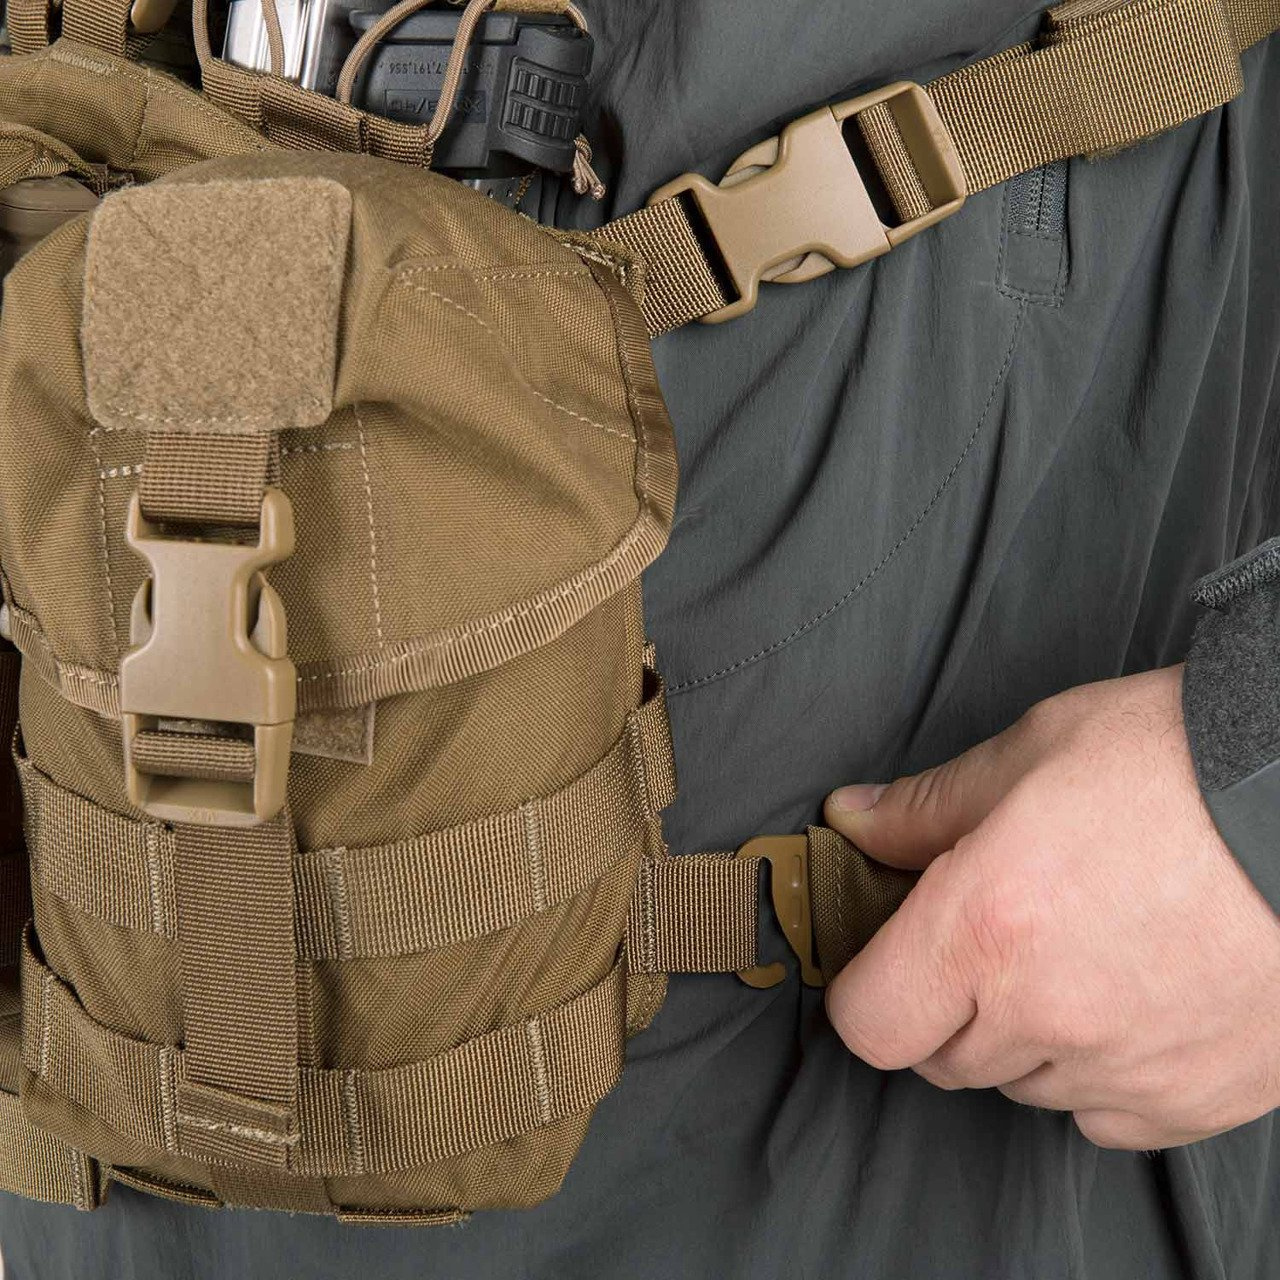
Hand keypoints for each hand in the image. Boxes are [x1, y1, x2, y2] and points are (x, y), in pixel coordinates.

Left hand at [822, 665, 1279, 1149]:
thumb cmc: (1180, 761)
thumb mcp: (1032, 750)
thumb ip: (926, 806)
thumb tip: (854, 822)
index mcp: (986, 926)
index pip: (870, 1023)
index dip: (866, 989)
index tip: (887, 958)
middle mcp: (1048, 1015)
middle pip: (942, 1058)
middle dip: (945, 1003)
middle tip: (991, 935)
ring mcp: (1128, 1069)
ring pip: (1024, 1087)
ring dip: (1024, 1036)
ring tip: (1076, 952)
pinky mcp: (1198, 1099)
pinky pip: (1107, 1117)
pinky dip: (1100, 1074)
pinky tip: (1128, 999)